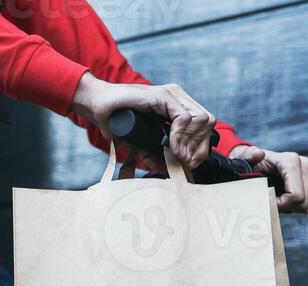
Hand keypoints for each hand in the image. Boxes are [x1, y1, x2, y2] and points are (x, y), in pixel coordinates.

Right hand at [70, 73, 215, 168]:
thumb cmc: (118, 122)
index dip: (201, 147)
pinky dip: (181, 136)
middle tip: (185, 163)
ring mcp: (172, 94)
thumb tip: (173, 169)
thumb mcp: (146, 140)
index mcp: (177, 106)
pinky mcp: (163, 95)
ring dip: (190, 143)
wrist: (99, 105)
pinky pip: (185, 118)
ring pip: (201, 120)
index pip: (205, 125)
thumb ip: (160, 151)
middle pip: (208, 123)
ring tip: (176, 156)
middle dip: (200, 147)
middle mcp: (178, 97)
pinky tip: (171, 147)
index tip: (189, 164)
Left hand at [229, 145, 307, 213]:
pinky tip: (286, 198)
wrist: (257, 161)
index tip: (268, 201)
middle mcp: (305, 164)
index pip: (296, 196)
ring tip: (278, 198)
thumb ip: (248, 156)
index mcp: (291, 161)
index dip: (281, 205)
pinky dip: (298, 207)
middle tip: (272, 201)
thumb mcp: (244, 159)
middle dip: (286, 207)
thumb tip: (259, 154)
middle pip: (304, 203)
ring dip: (292, 208)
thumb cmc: (250, 163)